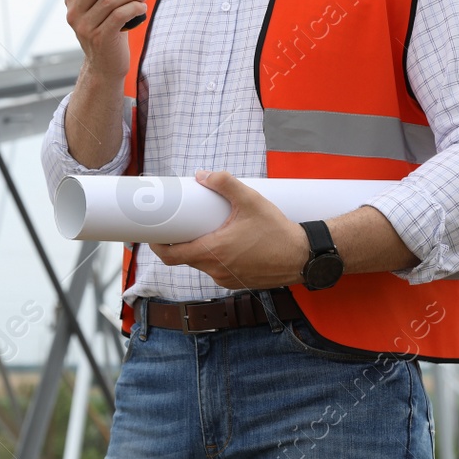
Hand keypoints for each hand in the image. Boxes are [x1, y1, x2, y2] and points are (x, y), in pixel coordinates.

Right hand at [63, 0, 147, 80]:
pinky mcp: (100, 38)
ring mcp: (85, 27)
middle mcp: (74, 13)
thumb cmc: (107, 30)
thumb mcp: (99, 8)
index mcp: (72, 1)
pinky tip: (141, 7)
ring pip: (110, 0)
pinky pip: (120, 14)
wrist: (105, 65)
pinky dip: (134, 7)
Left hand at [149, 171, 310, 289]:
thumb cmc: (277, 231)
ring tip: (205, 229)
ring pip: (202, 264)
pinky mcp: (238, 282)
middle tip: (180, 223)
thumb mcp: (250, 200)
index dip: (157, 245)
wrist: (304, 256)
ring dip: (199, 248)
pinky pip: (218, 269)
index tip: (153, 232)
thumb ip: (225, 183)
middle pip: (185, 258)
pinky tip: (225, 242)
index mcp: (212, 252)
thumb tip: (202, 175)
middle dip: (179, 241)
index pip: (171, 256)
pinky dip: (216, 257)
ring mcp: (227, 279)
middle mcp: (216, 270)